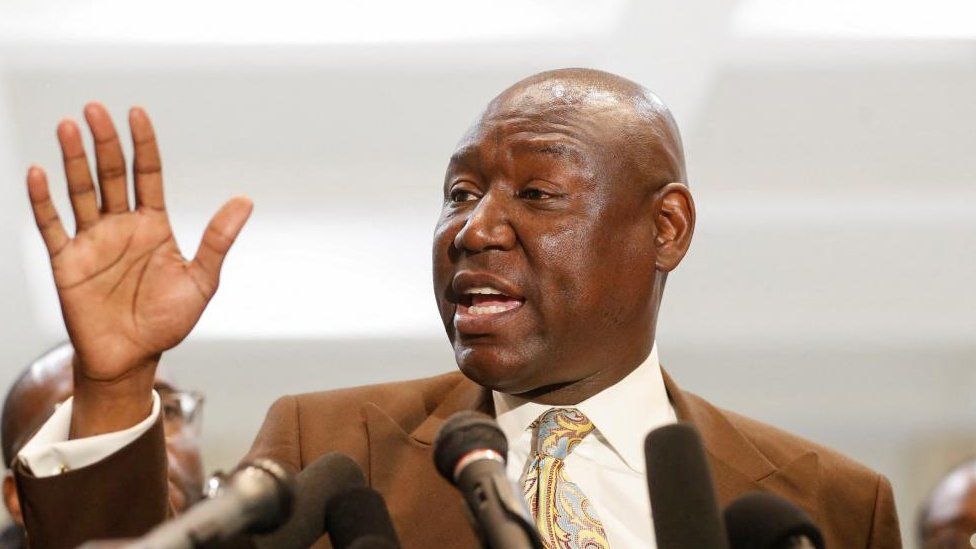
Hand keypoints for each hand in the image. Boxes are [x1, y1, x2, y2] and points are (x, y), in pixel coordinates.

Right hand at [26, 103, 251, 435]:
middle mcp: (120, 226)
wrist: (133, 358)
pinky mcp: (67, 262)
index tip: (137, 114)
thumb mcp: (201, 280)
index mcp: (153, 226)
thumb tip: (245, 200)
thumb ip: (218, 240)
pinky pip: (51, 226)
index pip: (147, 174)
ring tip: (67, 126)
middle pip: (111, 175)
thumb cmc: (168, 321)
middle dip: (104, 143)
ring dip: (73, 160)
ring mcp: (92, 241)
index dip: (143, 145)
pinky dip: (44, 201)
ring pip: (80, 191)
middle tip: (95, 109)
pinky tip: (38, 173)